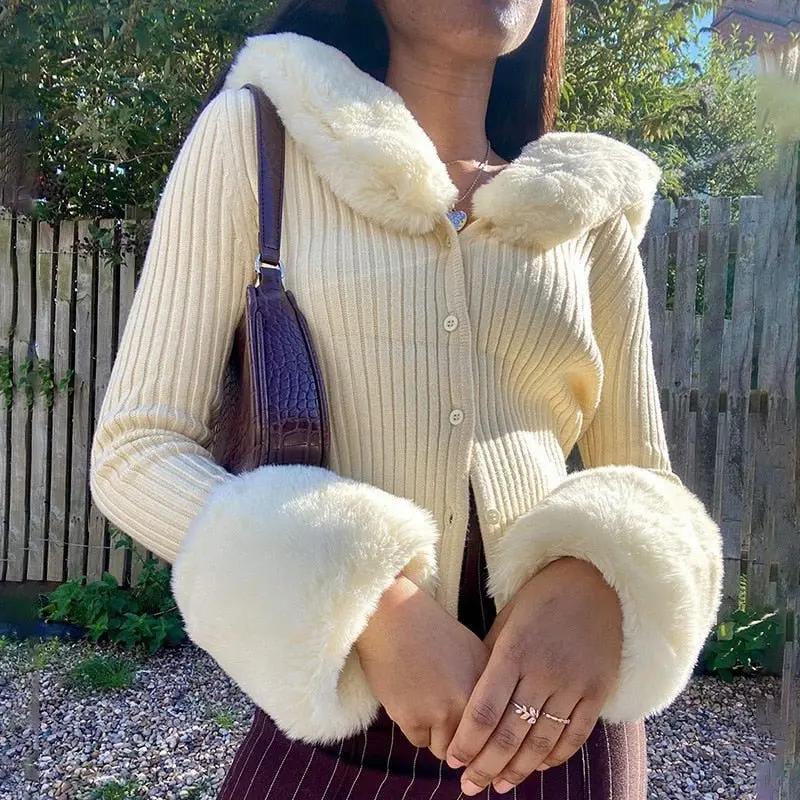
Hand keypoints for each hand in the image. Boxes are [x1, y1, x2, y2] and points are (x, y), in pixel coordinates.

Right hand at [354, 573, 490, 759]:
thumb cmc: (431, 632)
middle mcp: (471, 700)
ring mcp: (442, 711)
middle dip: (459, 739)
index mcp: (491, 682)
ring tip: (426, 701)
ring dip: (436, 734)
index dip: (486, 739)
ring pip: (445, 748)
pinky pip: (419, 741)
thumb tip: (491, 729)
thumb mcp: (472, 652)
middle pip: (472, 746)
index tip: (477, 742)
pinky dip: (413, 726)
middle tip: (444, 717)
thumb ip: (486, 688)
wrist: (394, 617)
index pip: (496, 732)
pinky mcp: (413, 719)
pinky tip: (409, 697)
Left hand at [445, 556, 622, 795]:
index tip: (452, 761)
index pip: (484, 709)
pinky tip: (537, 767)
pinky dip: (554, 756)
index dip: (467, 741)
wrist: (595, 580)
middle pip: (509, 733)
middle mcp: (542, 672)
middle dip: (486, 765)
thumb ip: (490, 657)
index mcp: (513, 652)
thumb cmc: (541, 597)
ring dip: (518, 769)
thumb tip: (471, 696)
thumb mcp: (507, 618)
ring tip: (499, 785)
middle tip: (469, 787)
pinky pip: (575, 734)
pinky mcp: (598, 691)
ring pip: (542, 741)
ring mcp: (573, 683)